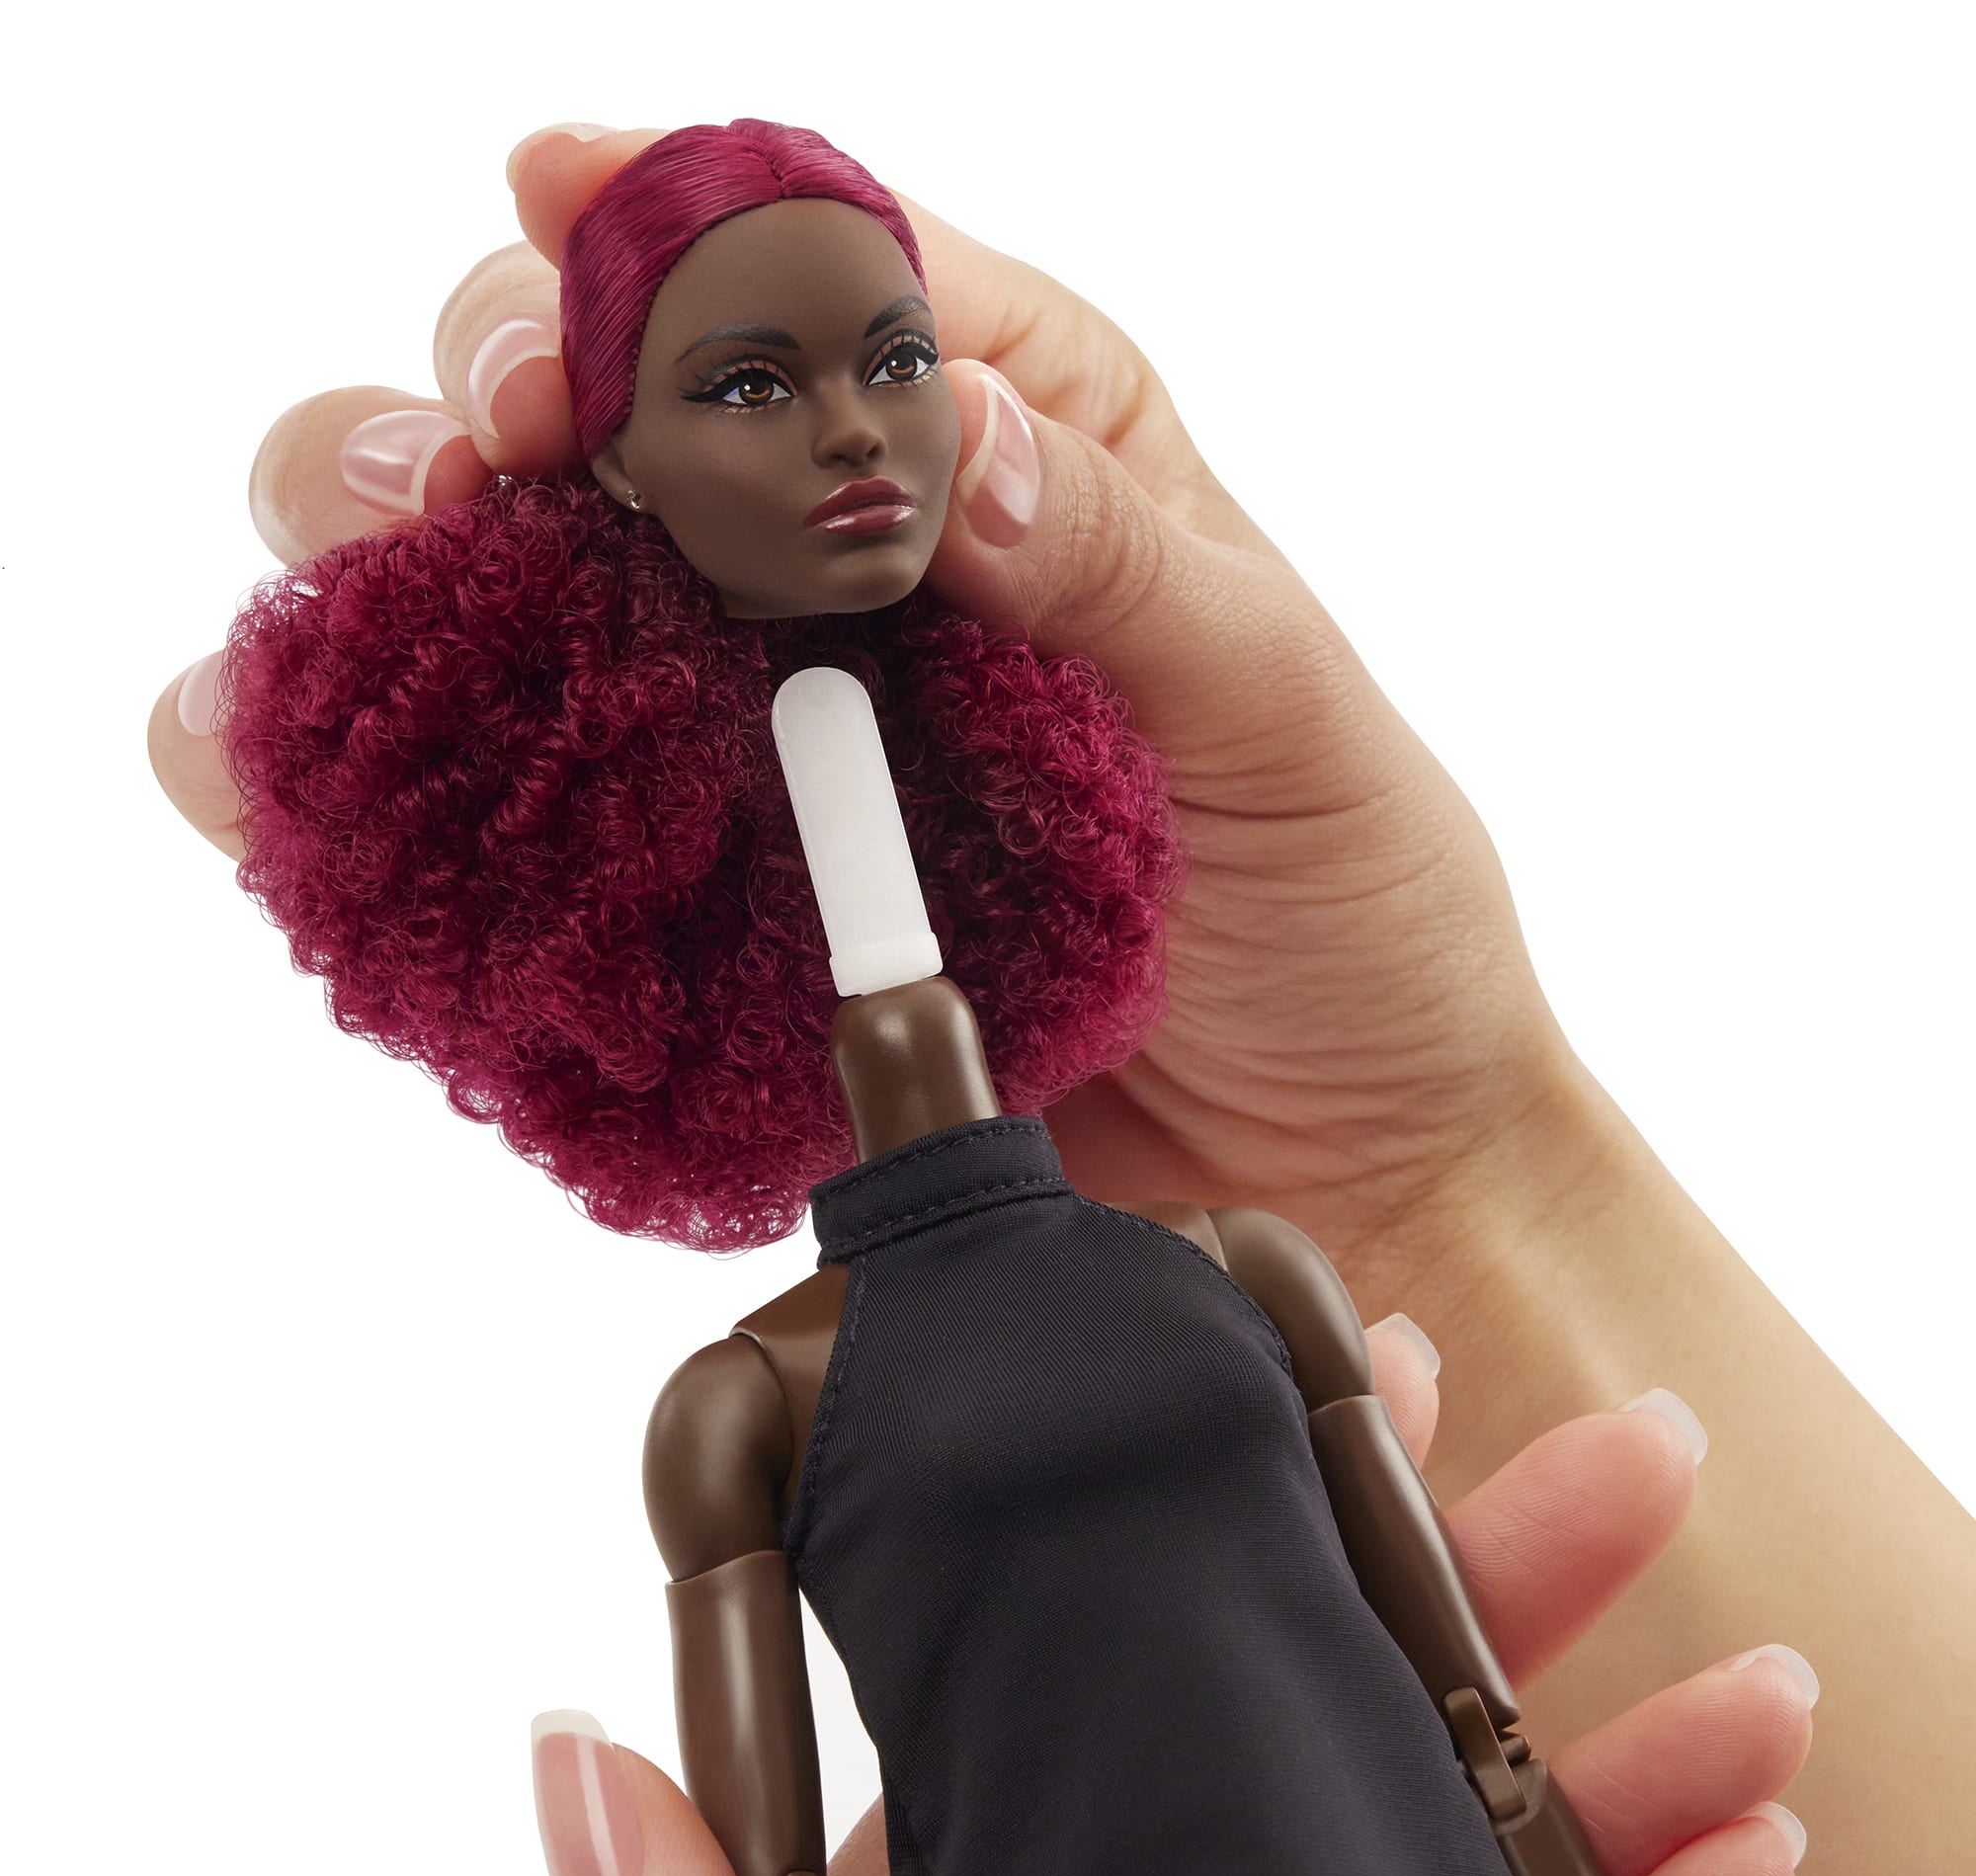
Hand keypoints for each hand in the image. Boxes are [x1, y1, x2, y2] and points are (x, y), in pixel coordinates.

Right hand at [148, 120, 1575, 1261]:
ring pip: (513, 579)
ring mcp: (762, 722)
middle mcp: (850, 554)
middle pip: (608, 397)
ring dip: (393, 558)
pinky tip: (299, 775)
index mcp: (1012, 438)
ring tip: (361, 584)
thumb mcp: (1274, 705)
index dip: (659, 233)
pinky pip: (517, 806)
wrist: (1332, 1146)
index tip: (550, 219)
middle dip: (498, 386)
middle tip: (474, 459)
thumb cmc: (1344, 901)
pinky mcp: (713, 883)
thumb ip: (1112, 567)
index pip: (804, 266)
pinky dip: (385, 783)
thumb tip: (945, 442)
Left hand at [531, 1329, 1806, 1875]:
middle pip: (1340, 1729)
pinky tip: (1746, 1869)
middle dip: (1493, 1585)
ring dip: (1626, 1765)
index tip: (1359, 1385)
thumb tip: (572, 1741)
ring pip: (1478, 1866)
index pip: (1132, 1678)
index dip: (1259, 1521)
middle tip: (1617, 1455)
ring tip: (1742, 1670)